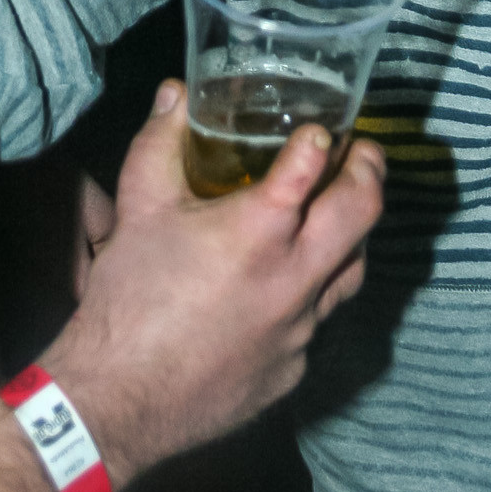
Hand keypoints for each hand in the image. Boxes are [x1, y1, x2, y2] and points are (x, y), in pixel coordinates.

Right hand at [42, 79, 383, 487]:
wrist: (120, 397)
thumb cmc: (128, 296)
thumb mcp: (139, 206)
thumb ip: (160, 141)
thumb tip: (174, 94)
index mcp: (258, 231)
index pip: (313, 167)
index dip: (323, 139)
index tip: (325, 128)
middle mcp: (293, 279)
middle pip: (362, 215)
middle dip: (370, 173)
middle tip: (364, 153)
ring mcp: (300, 329)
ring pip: (352, 273)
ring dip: (353, 235)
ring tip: (341, 212)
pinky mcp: (292, 367)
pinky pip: (315, 322)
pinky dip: (310, 295)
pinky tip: (284, 288)